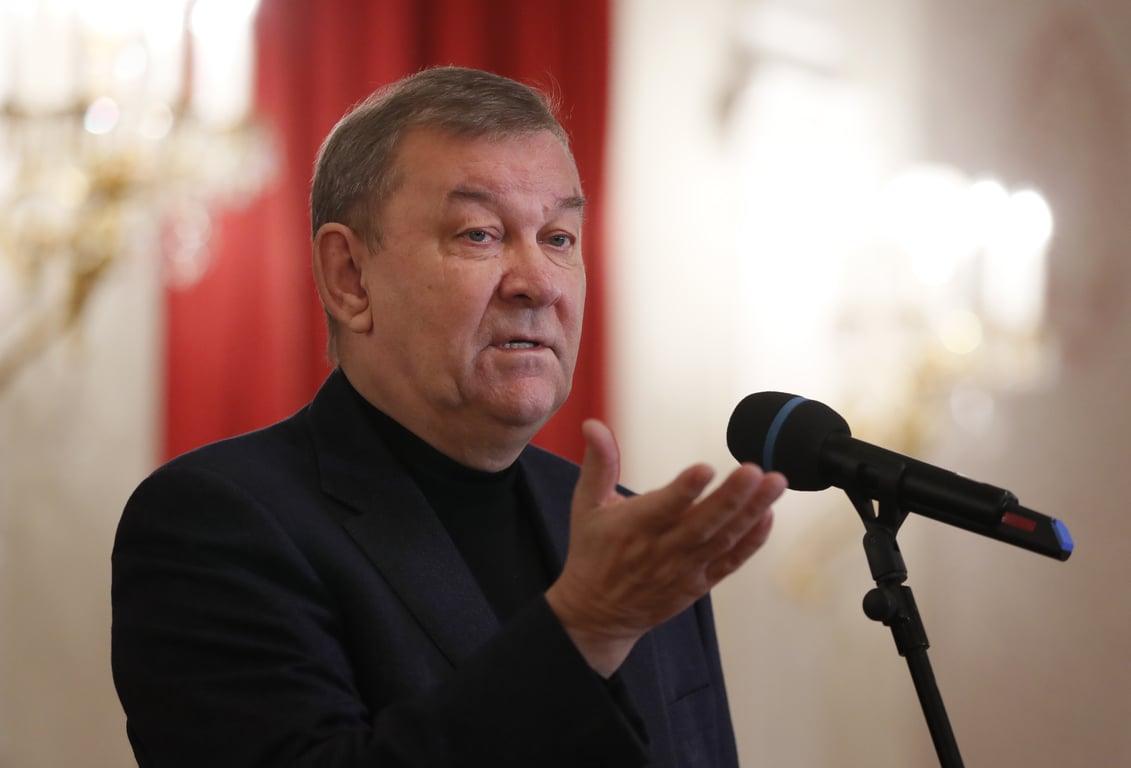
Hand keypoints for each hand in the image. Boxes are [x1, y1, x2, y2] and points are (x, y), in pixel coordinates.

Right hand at [545, 419, 785, 676]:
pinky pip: (730, 562)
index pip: (662, 507)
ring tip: (775, 483)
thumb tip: (592, 424)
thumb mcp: (586, 505)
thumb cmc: (592, 552)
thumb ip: (598, 463)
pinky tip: (768, 515)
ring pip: (722, 540)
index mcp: (633, 527)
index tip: (705, 469)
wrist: (597, 614)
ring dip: (751, 512)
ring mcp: (683, 569)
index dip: (683, 490)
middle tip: (755, 470)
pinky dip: (751, 541)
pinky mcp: (698, 583)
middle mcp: (661, 550)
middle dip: (731, 497)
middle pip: (702, 523)